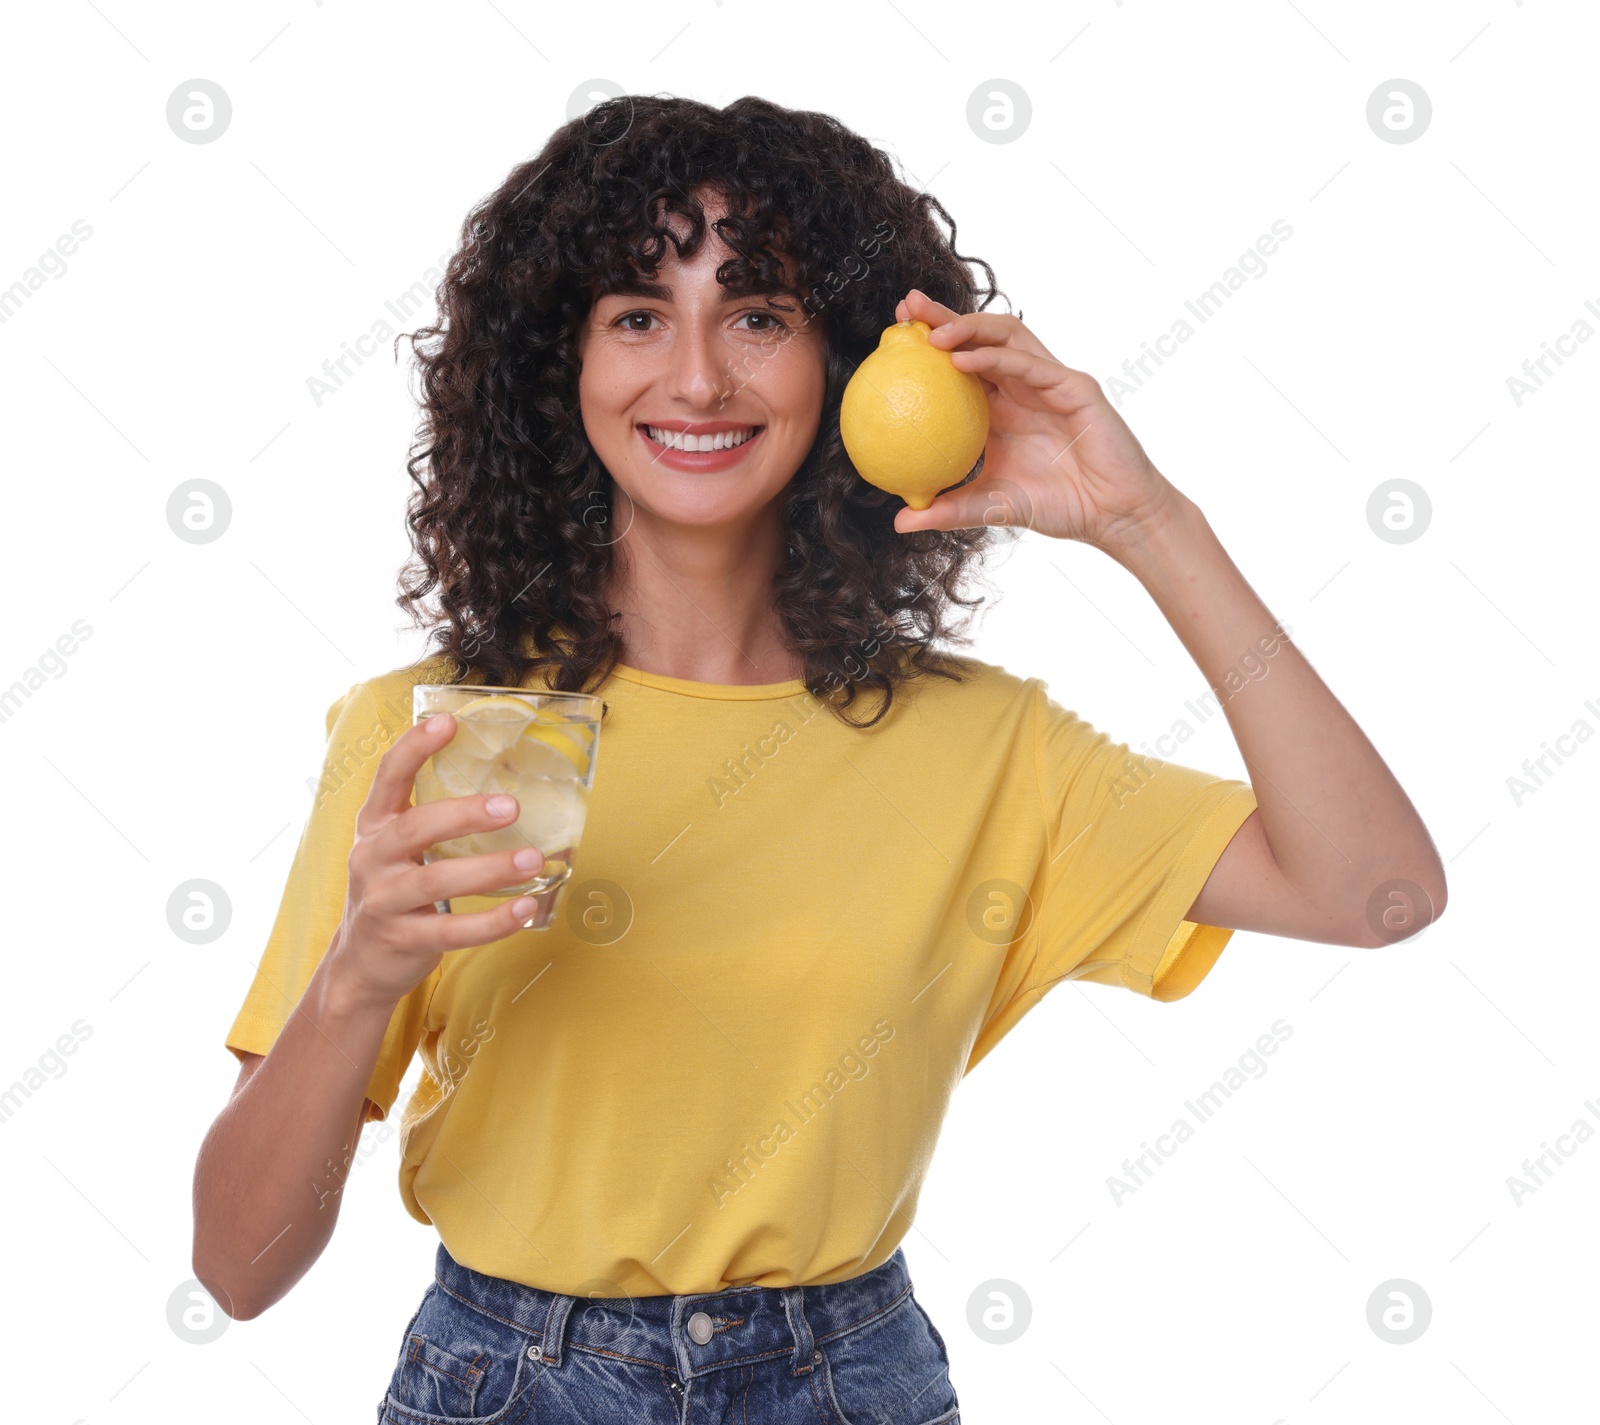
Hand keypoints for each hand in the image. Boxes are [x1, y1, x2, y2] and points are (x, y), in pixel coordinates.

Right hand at [326, 713, 546, 1008]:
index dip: (414, 747)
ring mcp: (383, 902)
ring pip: (436, 882)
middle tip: (512, 806)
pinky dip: (492, 922)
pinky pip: (452, 931)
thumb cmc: (394, 890)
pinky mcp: (403, 940)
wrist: (360, 963)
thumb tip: (502, 780)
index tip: (447, 722)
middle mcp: (372, 859)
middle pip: (415, 828)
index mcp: (374, 826)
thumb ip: (431, 818)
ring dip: (489, 870)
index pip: (387, 777)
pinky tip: (525, 909)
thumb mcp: (397, 848)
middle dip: (464, 814)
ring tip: (532, 859)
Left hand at [889, 288, 1180, 550]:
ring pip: (1007, 335)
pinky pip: (1030, 364)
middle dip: (943, 316)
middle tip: (906, 309)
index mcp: (1002, 407)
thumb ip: (948, 509)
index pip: (961, 362)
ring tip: (933, 333)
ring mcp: (1049, 382)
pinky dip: (995, 356)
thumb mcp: (990, 507)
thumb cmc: (1059, 506)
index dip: (930, 343)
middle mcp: (1023, 386)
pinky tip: (962, 359)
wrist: (1113, 515)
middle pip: (980, 336)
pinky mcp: (1074, 387)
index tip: (894, 336)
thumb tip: (900, 520)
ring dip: (969, 326)